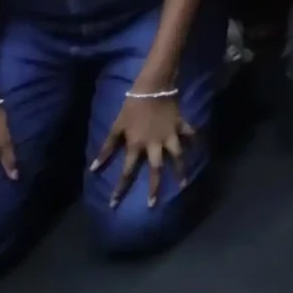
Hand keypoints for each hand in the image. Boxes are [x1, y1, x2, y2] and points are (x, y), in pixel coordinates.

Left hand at [92, 91, 192, 209]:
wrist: (153, 87)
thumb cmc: (131, 107)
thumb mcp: (117, 126)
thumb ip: (107, 148)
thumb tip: (94, 168)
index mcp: (136, 145)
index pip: (127, 171)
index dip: (120, 188)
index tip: (114, 204)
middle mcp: (154, 145)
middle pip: (155, 170)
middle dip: (154, 188)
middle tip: (153, 204)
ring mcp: (170, 136)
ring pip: (177, 156)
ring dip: (180, 170)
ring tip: (184, 184)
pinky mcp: (180, 126)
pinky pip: (190, 135)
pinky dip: (194, 141)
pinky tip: (197, 148)